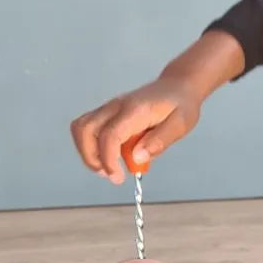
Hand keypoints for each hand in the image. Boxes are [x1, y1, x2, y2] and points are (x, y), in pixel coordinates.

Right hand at [71, 76, 201, 183]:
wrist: (178, 85)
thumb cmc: (181, 105)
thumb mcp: (180, 125)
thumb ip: (160, 141)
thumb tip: (137, 158)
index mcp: (136, 110)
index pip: (110, 136)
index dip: (108, 160)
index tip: (117, 177)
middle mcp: (117, 106)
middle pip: (85, 130)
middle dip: (91, 157)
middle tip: (110, 174)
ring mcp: (110, 107)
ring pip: (81, 127)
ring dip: (88, 152)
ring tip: (108, 167)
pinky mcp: (108, 111)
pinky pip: (89, 127)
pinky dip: (93, 144)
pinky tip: (112, 155)